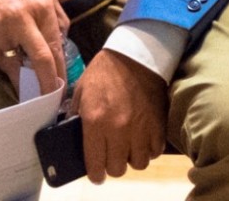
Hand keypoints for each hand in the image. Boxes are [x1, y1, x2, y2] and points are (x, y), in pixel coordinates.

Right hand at [0, 0, 68, 91]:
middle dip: (48, 85)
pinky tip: (17, 80)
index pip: (54, 48)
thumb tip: (63, 44)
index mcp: (41, 8)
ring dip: (27, 82)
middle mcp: (22, 19)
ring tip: (35, 95)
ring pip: (17, 65)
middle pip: (40, 60)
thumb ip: (57, 18)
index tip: (62, 89)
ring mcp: (1, 28)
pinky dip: (10, 72)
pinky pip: (0, 60)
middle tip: (52, 101)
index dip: (59, 73)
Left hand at [70, 50, 167, 181]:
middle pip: (118, 169)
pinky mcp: (158, 125)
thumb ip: (75, 115)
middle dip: (112, 165)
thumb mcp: (81, 90)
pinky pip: (155, 152)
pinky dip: (148, 150)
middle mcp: (118, 129)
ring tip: (127, 146)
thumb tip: (71, 135)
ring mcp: (140, 129)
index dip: (95, 173)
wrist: (135, 55)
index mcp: (95, 121)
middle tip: (110, 155)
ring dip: (132, 158)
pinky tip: (141, 139)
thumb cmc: (104, 72)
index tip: (95, 172)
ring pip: (138, 164)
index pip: (95, 164)